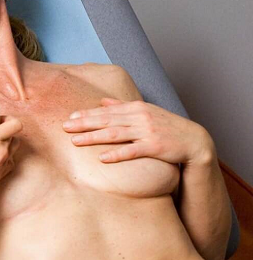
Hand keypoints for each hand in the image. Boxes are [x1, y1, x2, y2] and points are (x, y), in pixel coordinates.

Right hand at [0, 116, 21, 226]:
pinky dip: (2, 156)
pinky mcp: (4, 174)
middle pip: (14, 132)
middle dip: (2, 128)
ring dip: (4, 141)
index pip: (13, 122)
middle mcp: (1, 150)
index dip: (3, 118)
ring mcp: (5, 163)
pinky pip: (9, 159)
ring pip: (13, 145)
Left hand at [62, 98, 214, 165]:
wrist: (194, 141)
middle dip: (84, 123)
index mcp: (135, 108)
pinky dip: (117, 154)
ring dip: (94, 137)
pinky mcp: (155, 147)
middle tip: (64, 127)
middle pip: (106, 120)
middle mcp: (140, 117)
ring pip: (115, 134)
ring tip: (76, 141)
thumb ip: (123, 106)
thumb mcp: (145, 112)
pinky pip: (133, 151)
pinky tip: (102, 158)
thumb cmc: (166, 126)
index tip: (69, 117)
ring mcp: (147, 132)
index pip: (106, 110)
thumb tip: (103, 101)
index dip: (86, 113)